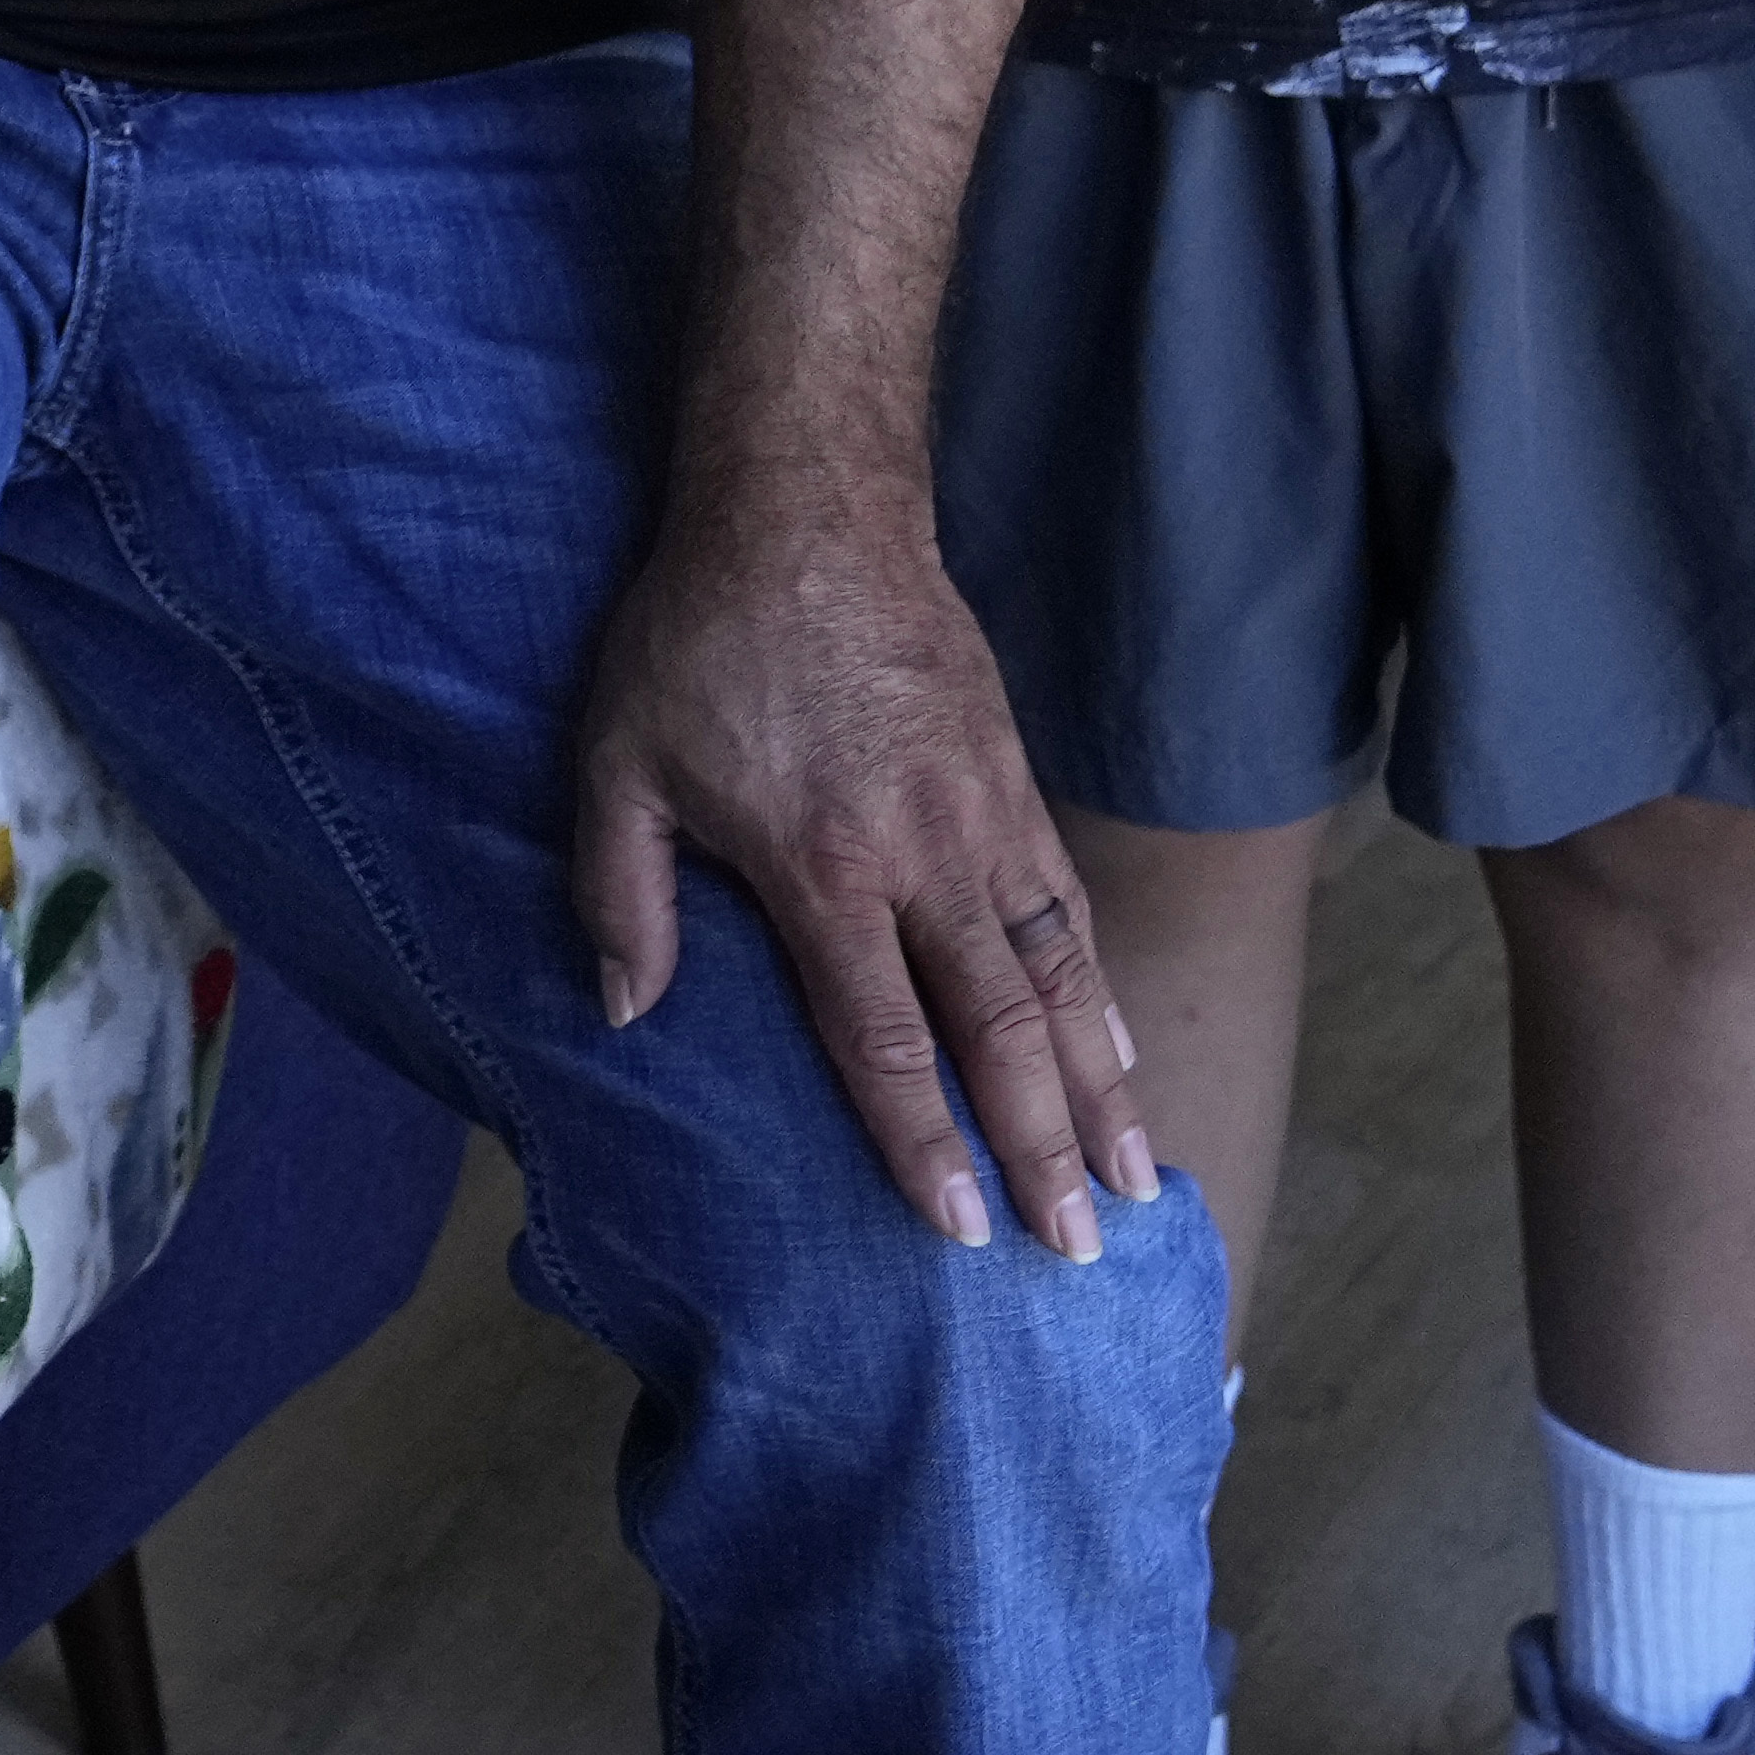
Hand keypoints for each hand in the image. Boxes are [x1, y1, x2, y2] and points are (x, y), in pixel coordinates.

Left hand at [568, 470, 1154, 1255]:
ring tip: (1137, 1178)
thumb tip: (624, 1015)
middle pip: (999, 1027)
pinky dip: (1101, 988)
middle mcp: (924, 855)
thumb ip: (619, 894)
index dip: (927, 1141)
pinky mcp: (1013, 777)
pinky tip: (1120, 1049)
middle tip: (1077, 1246)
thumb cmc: (700, 639)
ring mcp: (984, 816)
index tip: (964, 1229)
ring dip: (1102, 1082)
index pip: (887, 1038)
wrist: (806, 508)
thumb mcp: (618, 761)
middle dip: (1043, 1146)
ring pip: (1059, 974)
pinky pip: (1069, 906)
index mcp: (824, 869)